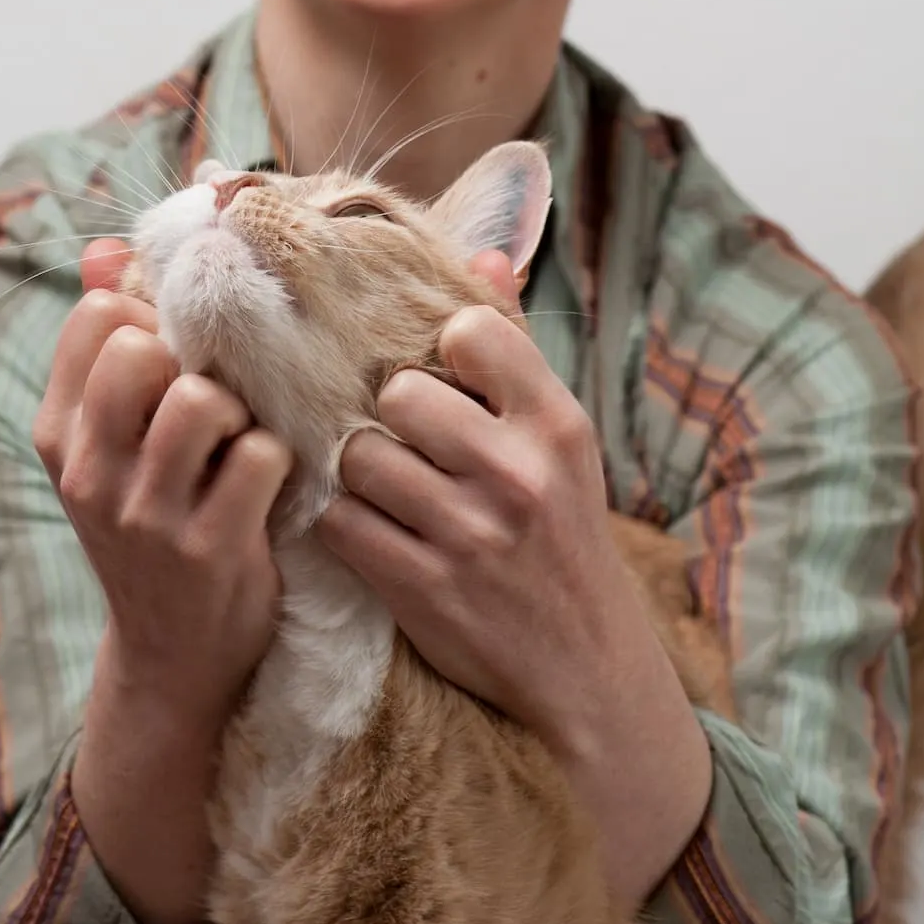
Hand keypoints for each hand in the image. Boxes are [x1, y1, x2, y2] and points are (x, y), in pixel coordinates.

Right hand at [34, 240, 292, 731]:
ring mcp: (145, 515)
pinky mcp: (209, 548)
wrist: (173, 657)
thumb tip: (106, 246)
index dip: (149, 317)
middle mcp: (89, 471)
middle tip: (212, 401)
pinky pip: (261, 456)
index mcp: (58, 434)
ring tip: (239, 441)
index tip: (173, 355)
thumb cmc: (153, 522)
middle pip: (139, 347)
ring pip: (202, 397)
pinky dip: (279, 461)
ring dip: (240, 409)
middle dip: (192, 359)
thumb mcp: (111, 443)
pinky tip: (269, 487)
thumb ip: (106, 344)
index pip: (95, 315)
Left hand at [314, 281, 710, 903]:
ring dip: (359, 471)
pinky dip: (342, 524)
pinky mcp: (421, 589)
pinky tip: (367, 530)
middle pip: (397, 393)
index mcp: (556, 426)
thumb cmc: (561, 536)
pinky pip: (340, 523)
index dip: (440, 350)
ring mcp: (467, 534)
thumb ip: (514, 349)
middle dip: (387, 416)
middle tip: (398, 439)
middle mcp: (515, 473)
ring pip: (359, 457)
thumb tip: (481, 251)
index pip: (469, 332)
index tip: (442, 379)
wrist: (584, 671)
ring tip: (382, 487)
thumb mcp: (559, 443)